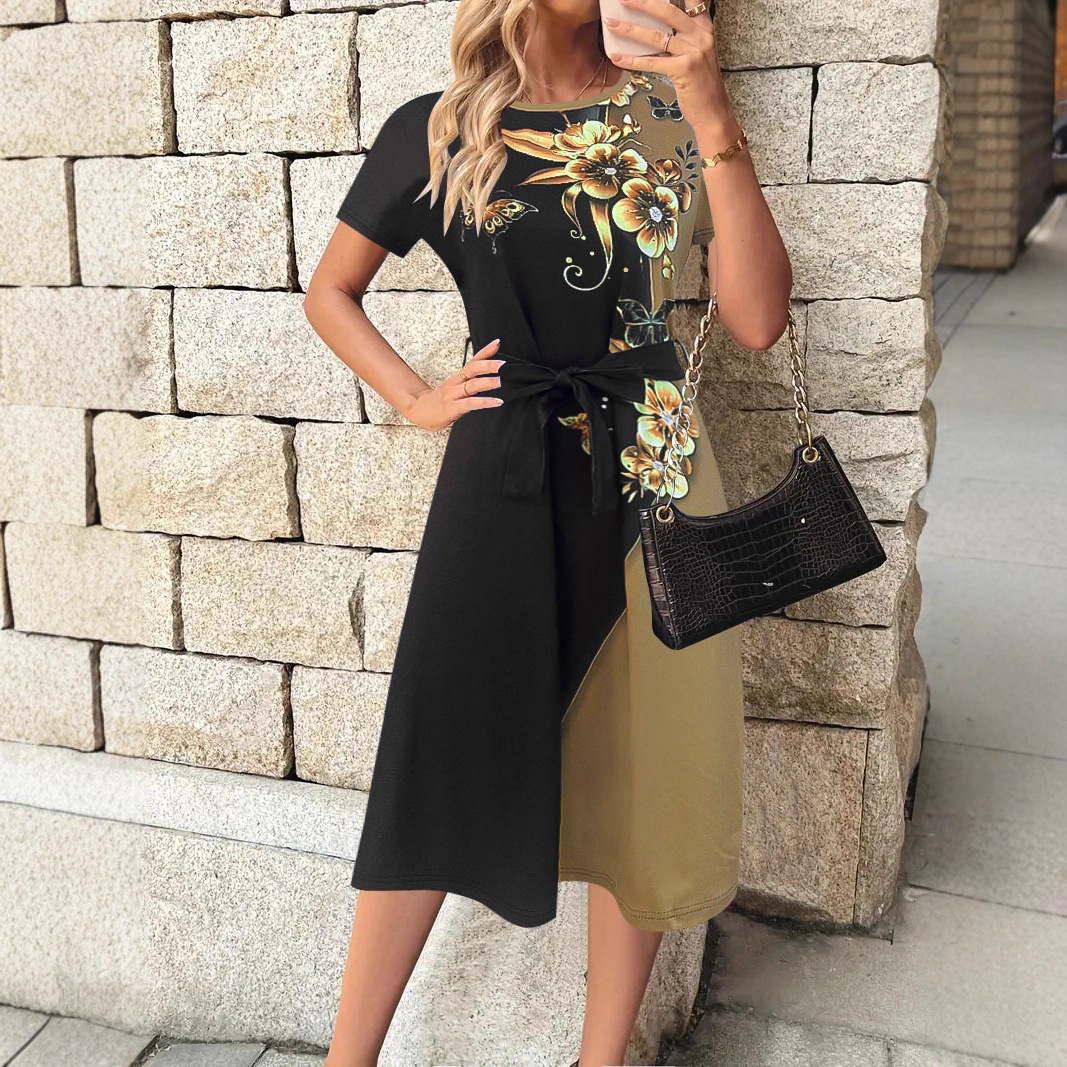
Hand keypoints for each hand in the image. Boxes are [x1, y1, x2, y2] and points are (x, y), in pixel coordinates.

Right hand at [403, 339, 504, 430]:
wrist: (419, 411)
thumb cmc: (441, 401)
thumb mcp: (456, 389)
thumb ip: (471, 384)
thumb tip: (491, 379)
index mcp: (458, 377)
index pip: (473, 360)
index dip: (485, 351)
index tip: (497, 343)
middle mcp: (456, 383)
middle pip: (472, 369)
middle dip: (488, 365)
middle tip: (502, 364)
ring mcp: (453, 395)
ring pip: (472, 385)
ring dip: (487, 382)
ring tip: (500, 381)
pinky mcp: (453, 408)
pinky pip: (471, 404)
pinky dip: (485, 402)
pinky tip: (496, 402)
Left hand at [604, 0, 733, 132]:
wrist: (714, 111)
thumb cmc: (702, 86)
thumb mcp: (696, 55)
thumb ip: (681, 39)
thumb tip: (655, 30)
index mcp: (704, 28)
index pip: (690, 1)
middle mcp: (700, 36)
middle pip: (668, 11)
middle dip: (643, 2)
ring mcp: (693, 52)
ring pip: (657, 36)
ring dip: (630, 29)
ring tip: (613, 24)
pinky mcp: (684, 70)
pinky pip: (653, 62)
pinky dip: (633, 60)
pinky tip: (618, 58)